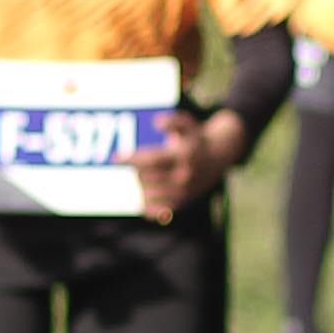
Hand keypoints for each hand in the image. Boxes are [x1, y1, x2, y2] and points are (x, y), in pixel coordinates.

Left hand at [135, 106, 237, 220]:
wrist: (218, 157)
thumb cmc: (195, 139)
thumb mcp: (187, 125)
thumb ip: (173, 121)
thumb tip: (157, 122)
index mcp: (184, 156)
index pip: (152, 159)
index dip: (132, 159)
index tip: (116, 158)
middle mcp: (184, 176)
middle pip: (147, 177)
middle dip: (136, 170)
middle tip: (134, 164)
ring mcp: (184, 192)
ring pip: (149, 194)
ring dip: (140, 185)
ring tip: (143, 176)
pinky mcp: (183, 204)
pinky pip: (158, 211)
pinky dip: (147, 205)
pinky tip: (144, 195)